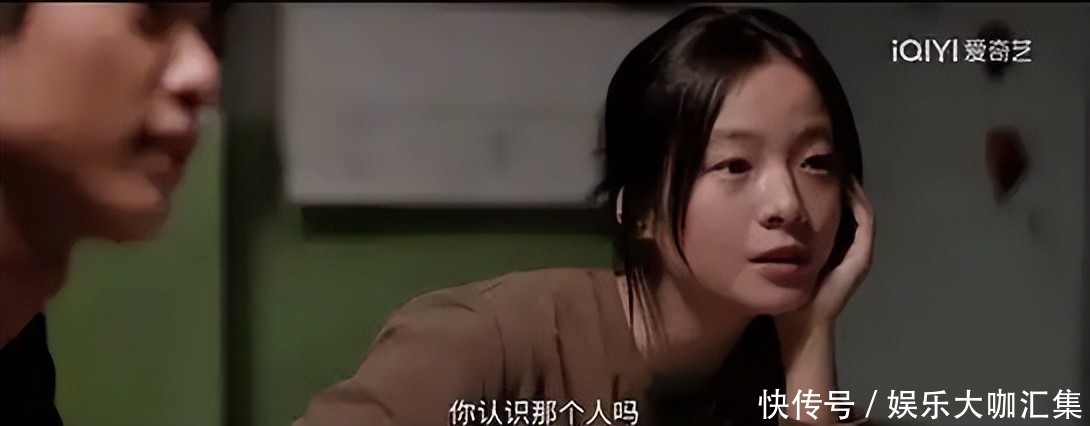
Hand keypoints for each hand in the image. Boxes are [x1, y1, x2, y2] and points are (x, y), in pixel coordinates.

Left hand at [777, 178, 874, 333]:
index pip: (834, 208)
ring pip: (861, 210)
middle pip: (850, 205)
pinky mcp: (861, 259)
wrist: (801, 325)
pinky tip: (847, 185)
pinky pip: (865, 223)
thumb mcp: (782, 259)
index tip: (811, 164)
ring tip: (839, 164)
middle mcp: (848, 248)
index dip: (828, 186)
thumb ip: (778, 240)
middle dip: (840, 181)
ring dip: (852, 187)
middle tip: (829, 157)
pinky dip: (857, 203)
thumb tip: (763, 215)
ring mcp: (858, 253)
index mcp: (831, 247)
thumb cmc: (788, 296)